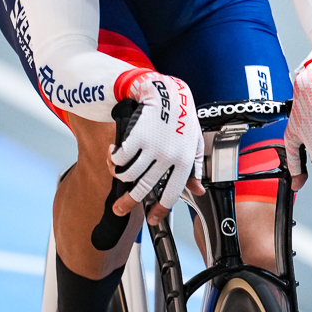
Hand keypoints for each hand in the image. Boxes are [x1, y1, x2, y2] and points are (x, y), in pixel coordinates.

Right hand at [110, 69, 202, 220]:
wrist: (168, 92)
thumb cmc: (183, 117)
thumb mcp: (195, 144)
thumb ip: (196, 169)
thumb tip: (198, 190)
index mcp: (185, 162)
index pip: (171, 195)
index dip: (159, 211)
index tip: (152, 219)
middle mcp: (168, 158)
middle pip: (143, 189)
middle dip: (128, 204)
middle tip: (119, 209)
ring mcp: (152, 147)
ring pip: (128, 174)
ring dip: (119, 176)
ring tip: (117, 173)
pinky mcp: (137, 137)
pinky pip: (120, 157)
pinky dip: (113, 158)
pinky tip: (114, 153)